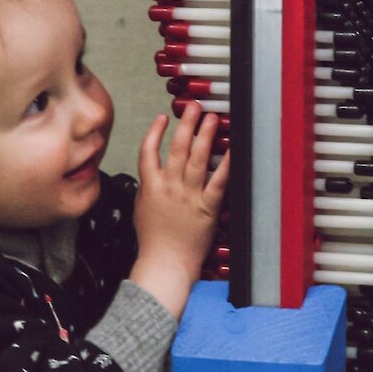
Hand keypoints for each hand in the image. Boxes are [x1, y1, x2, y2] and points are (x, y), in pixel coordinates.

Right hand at [130, 101, 228, 318]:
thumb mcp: (141, 209)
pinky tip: (231, 148)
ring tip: (212, 118)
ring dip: (205, 135)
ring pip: (197, 159)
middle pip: (177, 148)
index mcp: (150, 187)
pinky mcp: (206, 206)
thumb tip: (153, 171)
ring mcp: (188, 196)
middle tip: (194, 107)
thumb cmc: (153, 241)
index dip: (155, 132)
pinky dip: (226, 163)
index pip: (149, 152)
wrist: (165, 264)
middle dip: (186, 124)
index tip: (163, 117)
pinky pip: (219, 180)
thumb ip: (147, 187)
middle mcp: (169, 187)